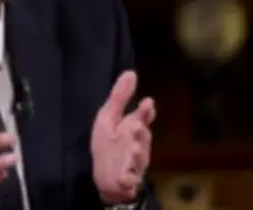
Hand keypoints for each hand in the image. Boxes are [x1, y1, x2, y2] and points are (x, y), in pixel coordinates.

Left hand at [90, 71, 155, 204]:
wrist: (105, 178)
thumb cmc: (108, 144)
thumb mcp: (109, 118)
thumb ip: (120, 97)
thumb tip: (130, 72)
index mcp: (132, 128)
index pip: (141, 118)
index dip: (144, 112)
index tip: (147, 103)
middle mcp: (136, 144)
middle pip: (142, 139)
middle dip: (141, 133)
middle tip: (138, 126)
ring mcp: (133, 164)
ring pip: (138, 159)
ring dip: (137, 155)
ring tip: (133, 148)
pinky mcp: (126, 180)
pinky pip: (129, 180)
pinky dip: (128, 179)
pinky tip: (125, 177)